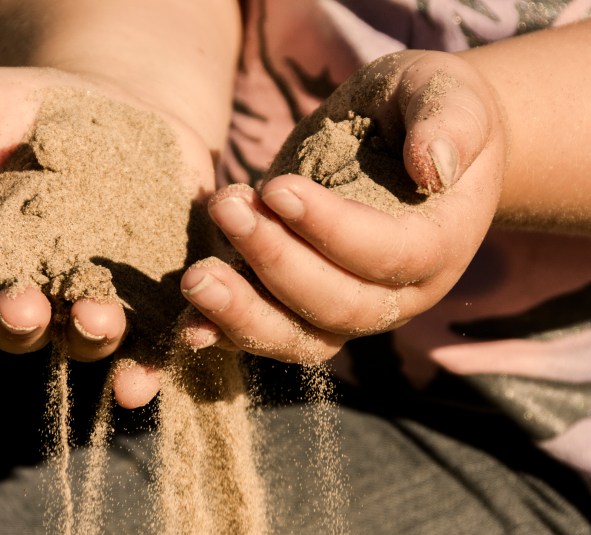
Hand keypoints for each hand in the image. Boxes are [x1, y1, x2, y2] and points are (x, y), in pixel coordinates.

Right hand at [0, 67, 217, 407]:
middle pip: (21, 325)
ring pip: (89, 335)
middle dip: (20, 322)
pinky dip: (159, 350)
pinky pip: (156, 332)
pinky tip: (166, 354)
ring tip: (97, 319)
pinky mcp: (154, 296)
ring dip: (91, 336)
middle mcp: (34, 291)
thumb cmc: (30, 106)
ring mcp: (95, 299)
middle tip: (25, 309)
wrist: (119, 104)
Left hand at [178, 50, 506, 362]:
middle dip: (276, 263)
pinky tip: (189, 324)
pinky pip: (270, 335)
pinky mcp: (304, 307)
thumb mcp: (445, 93)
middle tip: (226, 209)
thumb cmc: (428, 110)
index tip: (276, 188)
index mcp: (441, 244)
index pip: (391, 255)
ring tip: (196, 278)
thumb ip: (448, 122)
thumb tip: (433, 166)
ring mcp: (350, 308)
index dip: (332, 229)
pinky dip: (228, 334)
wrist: (414, 141)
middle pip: (338, 306)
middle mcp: (399, 293)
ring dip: (244, 314)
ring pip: (301, 338)